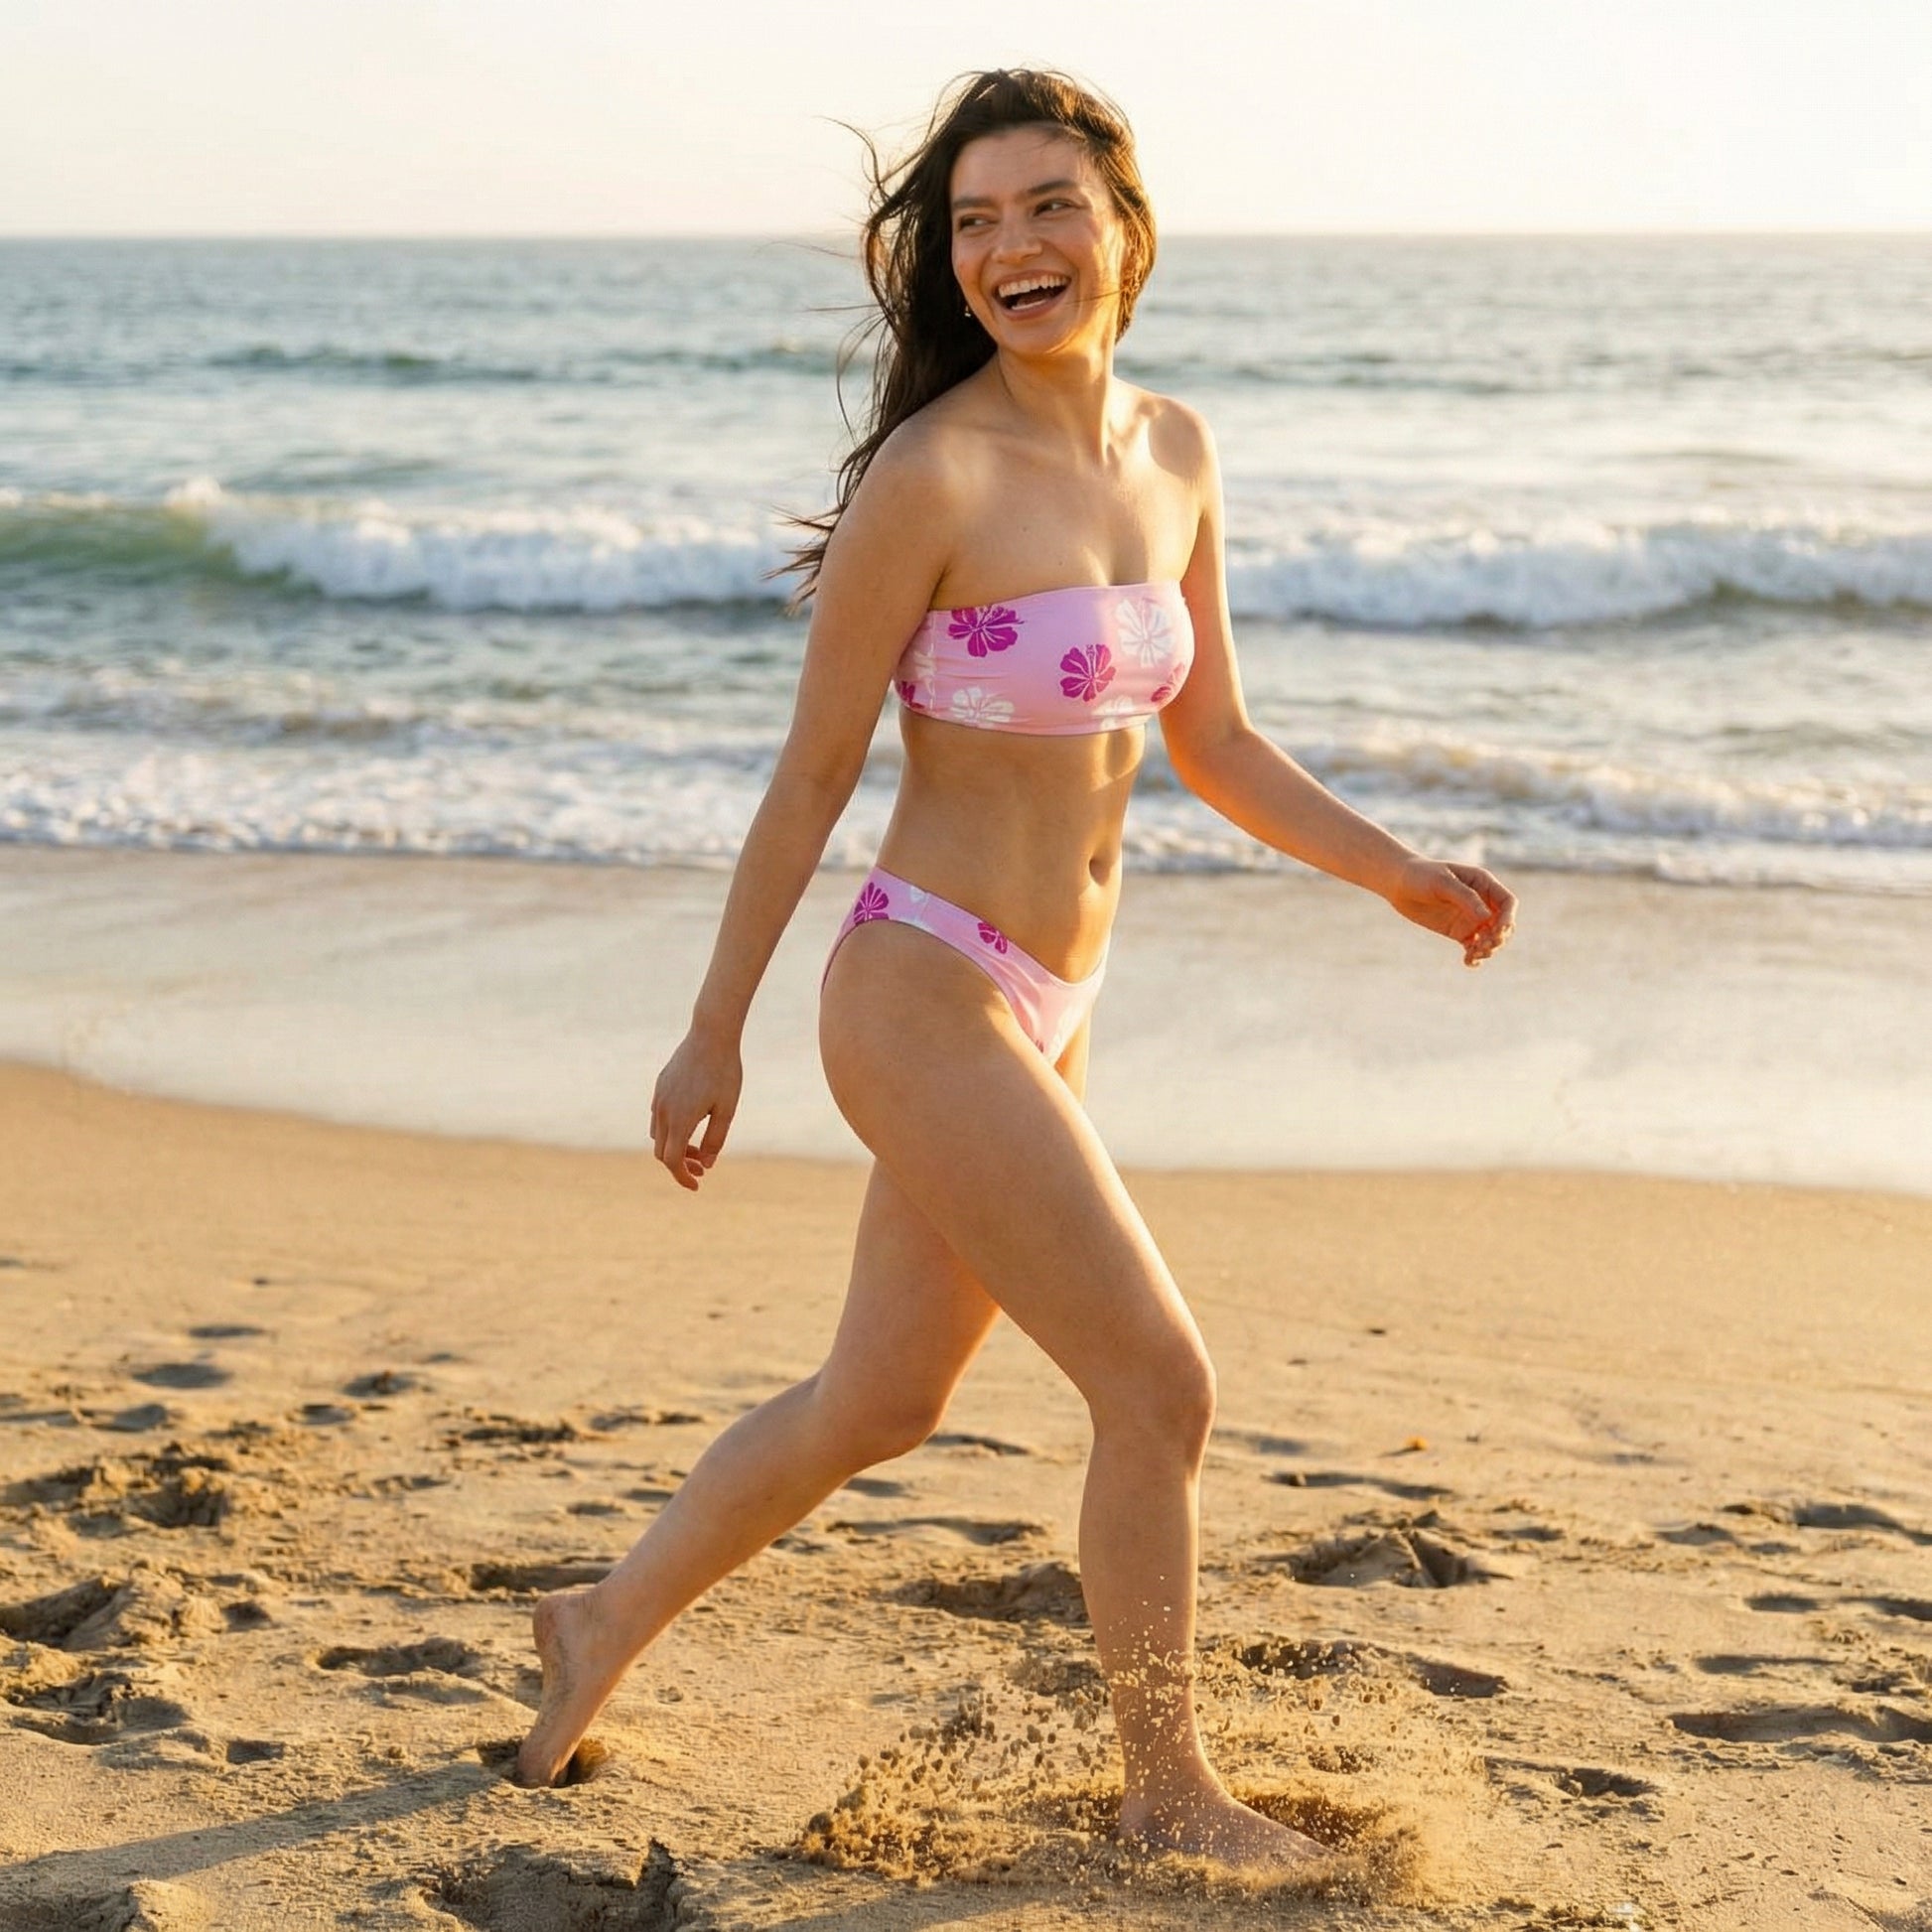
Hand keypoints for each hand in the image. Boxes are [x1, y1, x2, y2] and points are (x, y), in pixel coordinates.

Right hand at [649, 1026, 743, 1190]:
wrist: (711, 1034)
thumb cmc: (725, 1072)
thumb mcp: (727, 1109)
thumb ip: (715, 1140)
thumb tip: (706, 1165)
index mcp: (680, 1119)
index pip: (672, 1160)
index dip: (682, 1177)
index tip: (697, 1186)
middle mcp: (664, 1110)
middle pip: (662, 1151)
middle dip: (680, 1165)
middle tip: (703, 1169)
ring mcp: (659, 1097)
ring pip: (658, 1134)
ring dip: (675, 1147)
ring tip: (699, 1149)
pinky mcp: (660, 1086)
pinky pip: (658, 1116)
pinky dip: (671, 1130)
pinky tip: (690, 1125)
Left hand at [1385, 857, 1516, 966]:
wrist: (1398, 884)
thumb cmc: (1421, 875)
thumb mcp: (1442, 883)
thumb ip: (1465, 898)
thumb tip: (1487, 917)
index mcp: (1483, 884)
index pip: (1507, 903)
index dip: (1508, 918)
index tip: (1497, 931)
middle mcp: (1482, 902)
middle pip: (1504, 924)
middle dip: (1499, 938)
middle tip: (1483, 946)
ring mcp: (1471, 918)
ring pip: (1492, 938)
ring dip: (1489, 949)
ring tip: (1474, 955)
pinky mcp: (1459, 931)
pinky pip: (1474, 947)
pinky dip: (1475, 956)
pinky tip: (1468, 962)